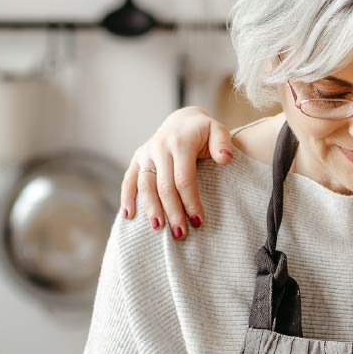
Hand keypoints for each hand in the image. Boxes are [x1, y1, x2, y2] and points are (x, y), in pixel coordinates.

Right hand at [120, 107, 234, 236]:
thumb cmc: (204, 132)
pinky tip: (128, 216)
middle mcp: (159, 147)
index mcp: (180, 143)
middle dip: (172, 212)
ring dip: (151, 209)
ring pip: (145, 185)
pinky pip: (129, 180)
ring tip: (158, 229)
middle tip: (181, 234)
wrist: (182, 120)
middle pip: (164, 186)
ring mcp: (146, 153)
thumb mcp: (218, 131)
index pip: (184, 179)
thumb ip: (223, 144)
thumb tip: (225, 159)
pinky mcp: (137, 158)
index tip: (198, 222)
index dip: (190, 202)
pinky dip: (127, 198)